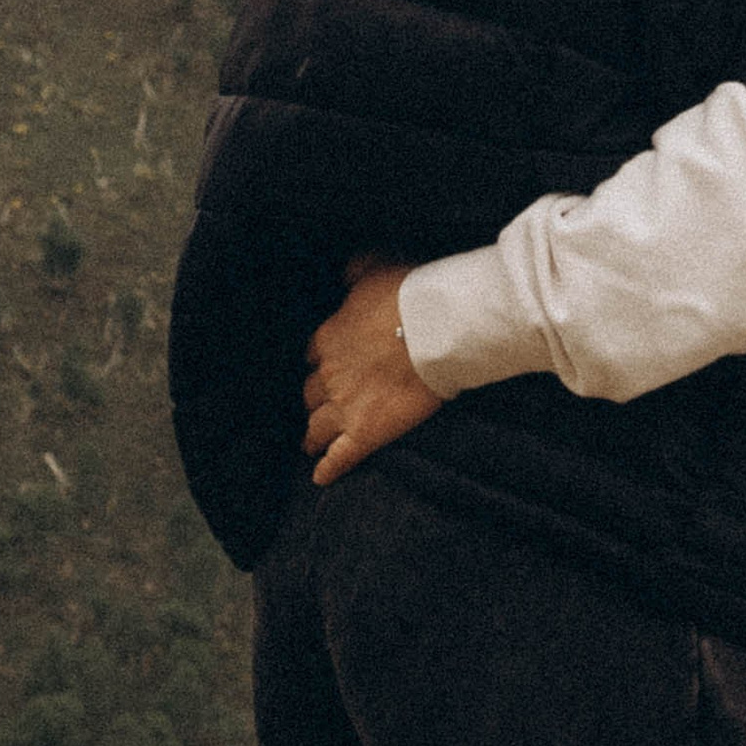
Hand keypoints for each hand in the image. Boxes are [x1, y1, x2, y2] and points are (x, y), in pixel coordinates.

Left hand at [302, 261, 441, 485]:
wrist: (435, 327)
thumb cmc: (408, 294)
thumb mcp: (375, 267)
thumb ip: (356, 269)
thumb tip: (346, 269)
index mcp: (328, 338)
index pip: (313, 355)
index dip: (320, 361)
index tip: (327, 364)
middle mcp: (329, 374)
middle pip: (310, 393)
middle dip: (314, 398)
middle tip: (318, 405)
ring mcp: (345, 406)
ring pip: (316, 427)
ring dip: (312, 435)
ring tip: (309, 443)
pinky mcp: (366, 432)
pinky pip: (339, 457)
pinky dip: (328, 469)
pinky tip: (321, 477)